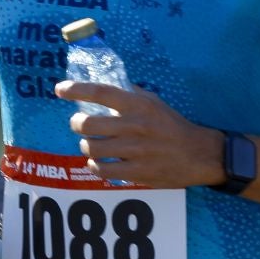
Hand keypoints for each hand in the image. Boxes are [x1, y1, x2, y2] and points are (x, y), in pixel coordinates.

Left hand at [58, 81, 223, 186]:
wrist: (199, 154)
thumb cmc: (174, 126)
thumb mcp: (156, 103)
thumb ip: (131, 95)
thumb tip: (104, 87)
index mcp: (140, 105)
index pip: (101, 92)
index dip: (76, 89)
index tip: (60, 89)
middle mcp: (135, 125)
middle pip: (87, 123)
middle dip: (77, 124)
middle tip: (80, 124)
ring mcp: (134, 150)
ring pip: (90, 147)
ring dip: (86, 145)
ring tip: (92, 144)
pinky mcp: (135, 172)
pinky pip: (101, 169)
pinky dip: (95, 165)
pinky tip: (101, 161)